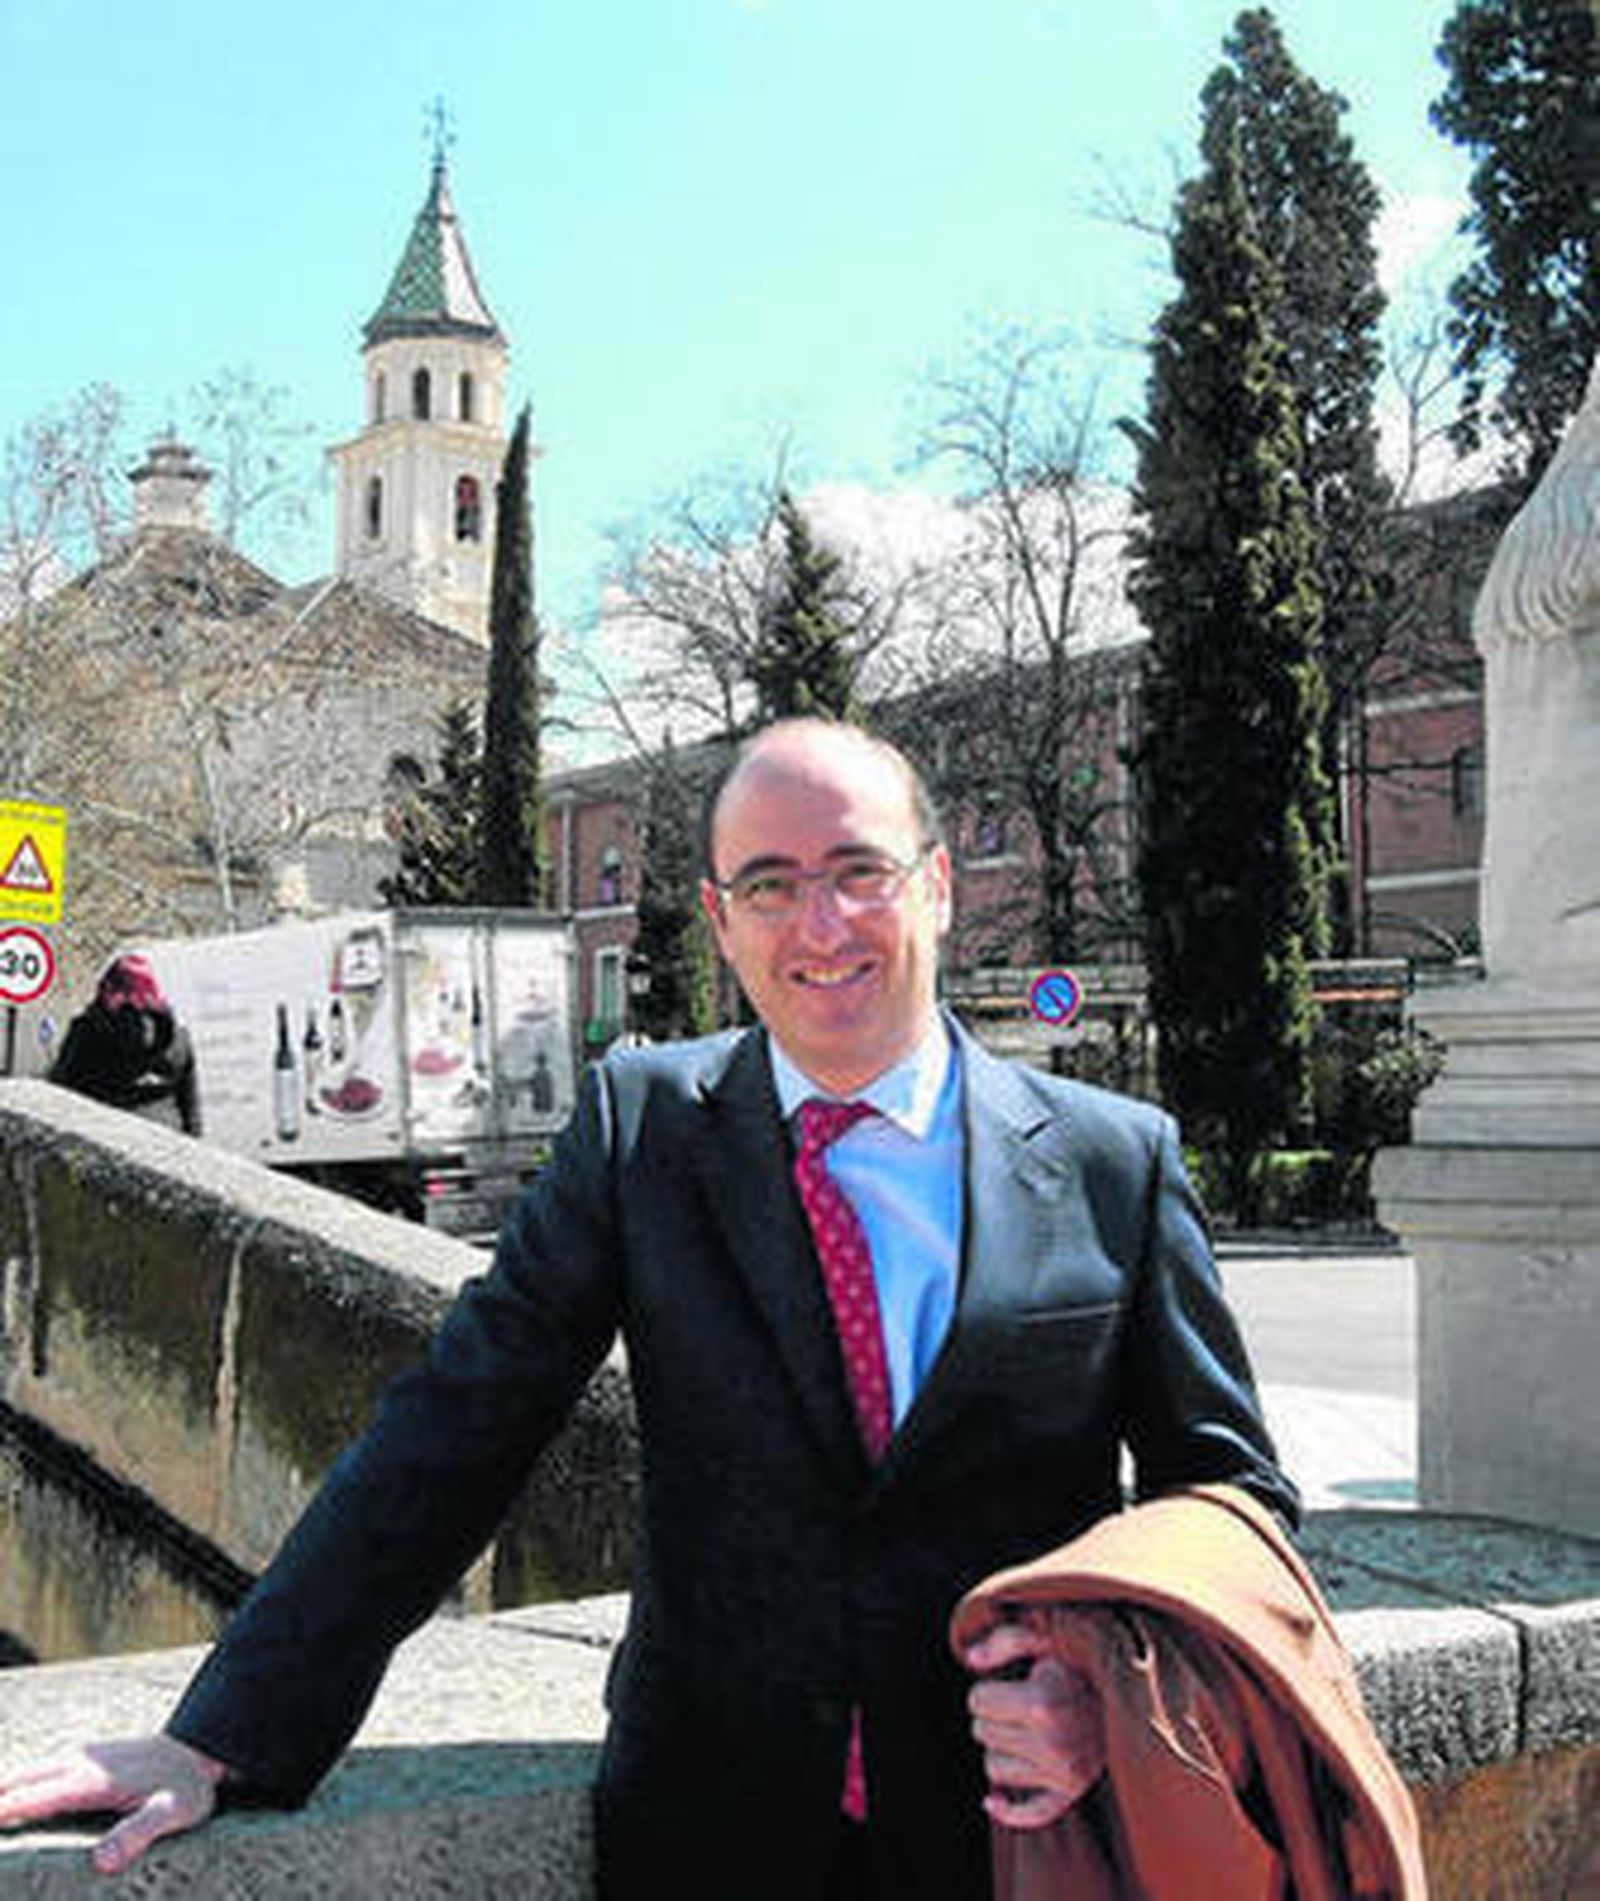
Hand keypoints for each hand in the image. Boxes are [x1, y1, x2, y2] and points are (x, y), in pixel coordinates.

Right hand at [0, 1734, 227, 1874]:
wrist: (203, 1748)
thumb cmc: (189, 1787)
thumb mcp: (174, 1813)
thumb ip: (139, 1832)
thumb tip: (101, 1862)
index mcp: (88, 1781)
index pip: (28, 1799)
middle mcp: (76, 1765)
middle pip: (15, 1782)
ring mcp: (77, 1759)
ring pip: (23, 1774)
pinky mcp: (81, 1761)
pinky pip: (35, 1774)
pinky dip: (11, 1786)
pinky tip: (4, 1799)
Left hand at [963, 1622, 1104, 1830]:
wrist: (1129, 1690)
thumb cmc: (1078, 1659)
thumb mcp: (1044, 1635)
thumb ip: (1004, 1639)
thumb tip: (971, 1658)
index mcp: (1043, 1703)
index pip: (977, 1701)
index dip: (987, 1688)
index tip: (1006, 1682)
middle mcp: (1054, 1744)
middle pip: (981, 1733)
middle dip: (992, 1715)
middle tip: (1018, 1703)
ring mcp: (1064, 1773)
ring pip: (994, 1768)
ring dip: (1001, 1748)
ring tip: (1025, 1729)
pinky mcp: (1071, 1793)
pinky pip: (1028, 1814)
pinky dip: (1006, 1809)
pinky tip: (992, 1800)